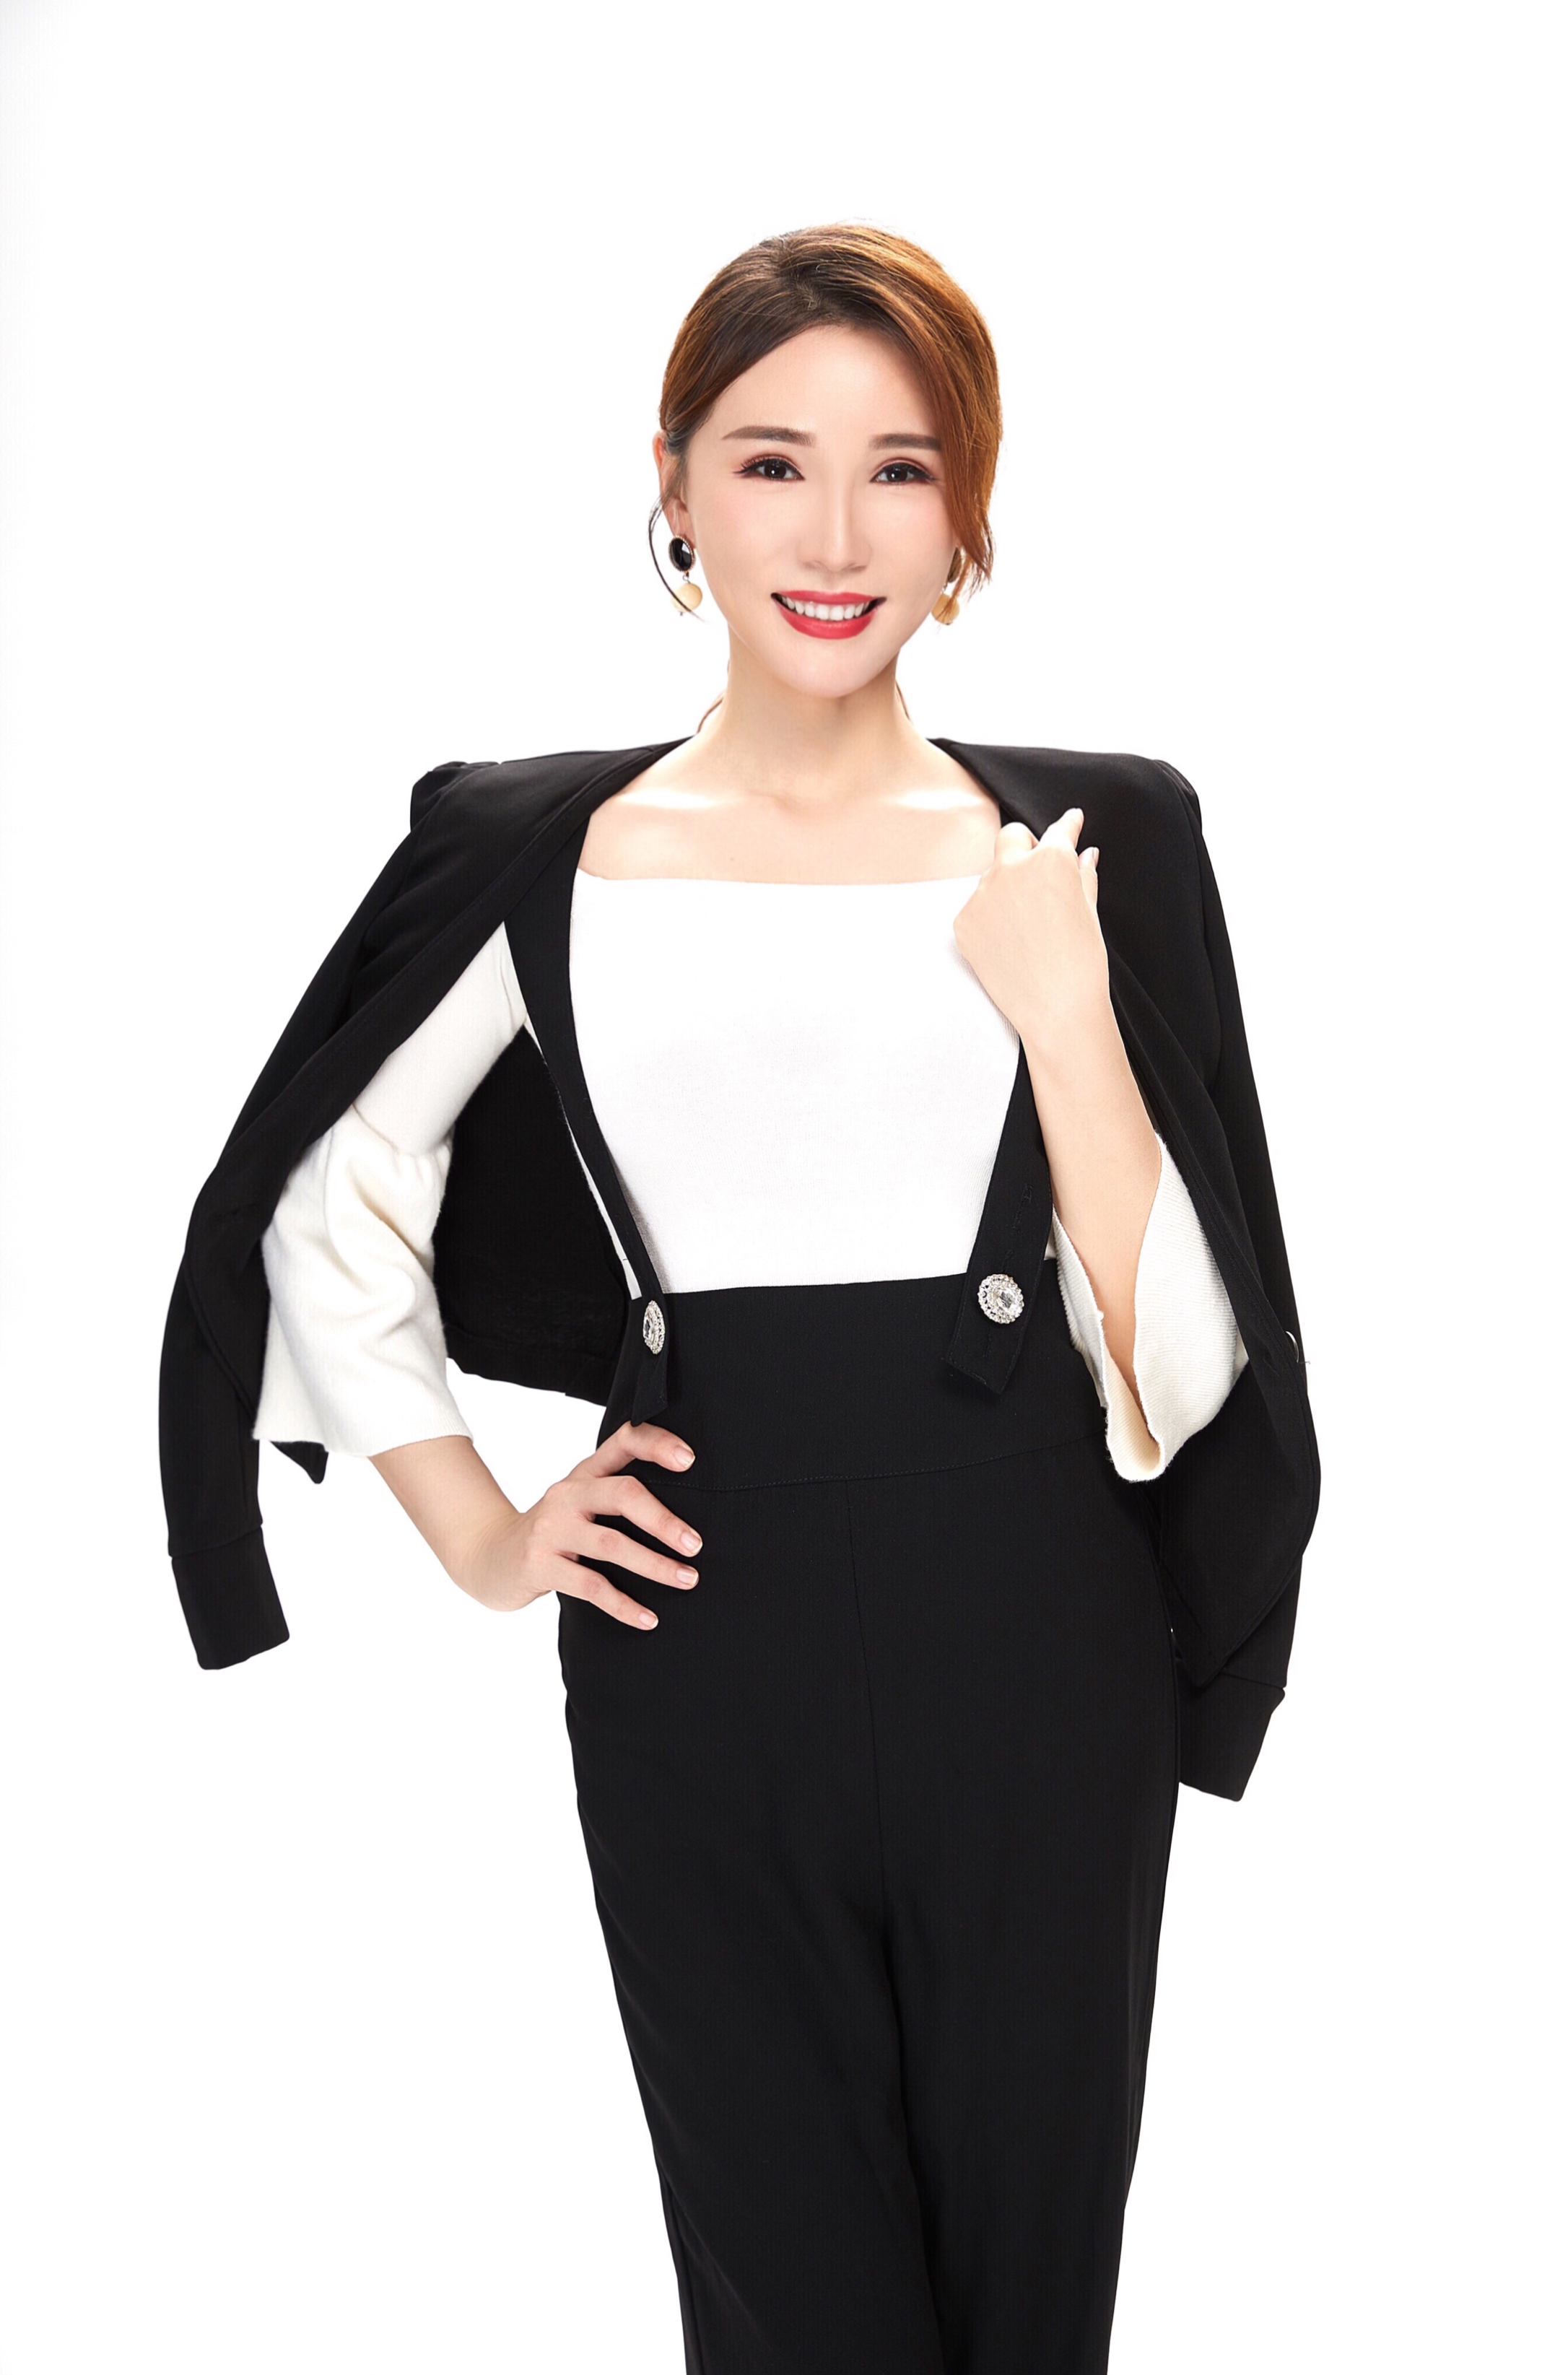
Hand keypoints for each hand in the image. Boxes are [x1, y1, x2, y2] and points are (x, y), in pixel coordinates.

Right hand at [456, 1421, 701, 1629]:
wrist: (489, 1557)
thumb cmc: (553, 1532)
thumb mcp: (580, 1504)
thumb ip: (618, 1497)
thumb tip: (686, 1518)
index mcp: (585, 1474)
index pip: (623, 1441)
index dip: (657, 1444)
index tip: (691, 1459)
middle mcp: (568, 1494)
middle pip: (623, 1493)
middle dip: (664, 1520)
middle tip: (696, 1545)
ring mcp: (551, 1528)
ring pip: (612, 1544)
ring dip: (654, 1565)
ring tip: (687, 1580)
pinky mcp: (539, 1564)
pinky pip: (591, 1586)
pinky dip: (624, 1605)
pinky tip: (648, 1619)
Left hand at [951, 809, 1106, 1048]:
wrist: (1057, 1010)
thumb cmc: (1082, 964)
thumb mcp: (1090, 913)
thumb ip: (1083, 876)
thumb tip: (1085, 853)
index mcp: (1051, 860)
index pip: (1058, 830)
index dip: (1067, 825)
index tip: (1070, 821)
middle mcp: (1012, 868)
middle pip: (1011, 836)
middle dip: (1025, 845)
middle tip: (1037, 868)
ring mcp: (982, 894)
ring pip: (992, 878)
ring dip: (1006, 890)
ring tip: (1027, 930)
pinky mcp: (963, 922)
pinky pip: (976, 910)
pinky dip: (990, 920)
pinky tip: (1008, 946)